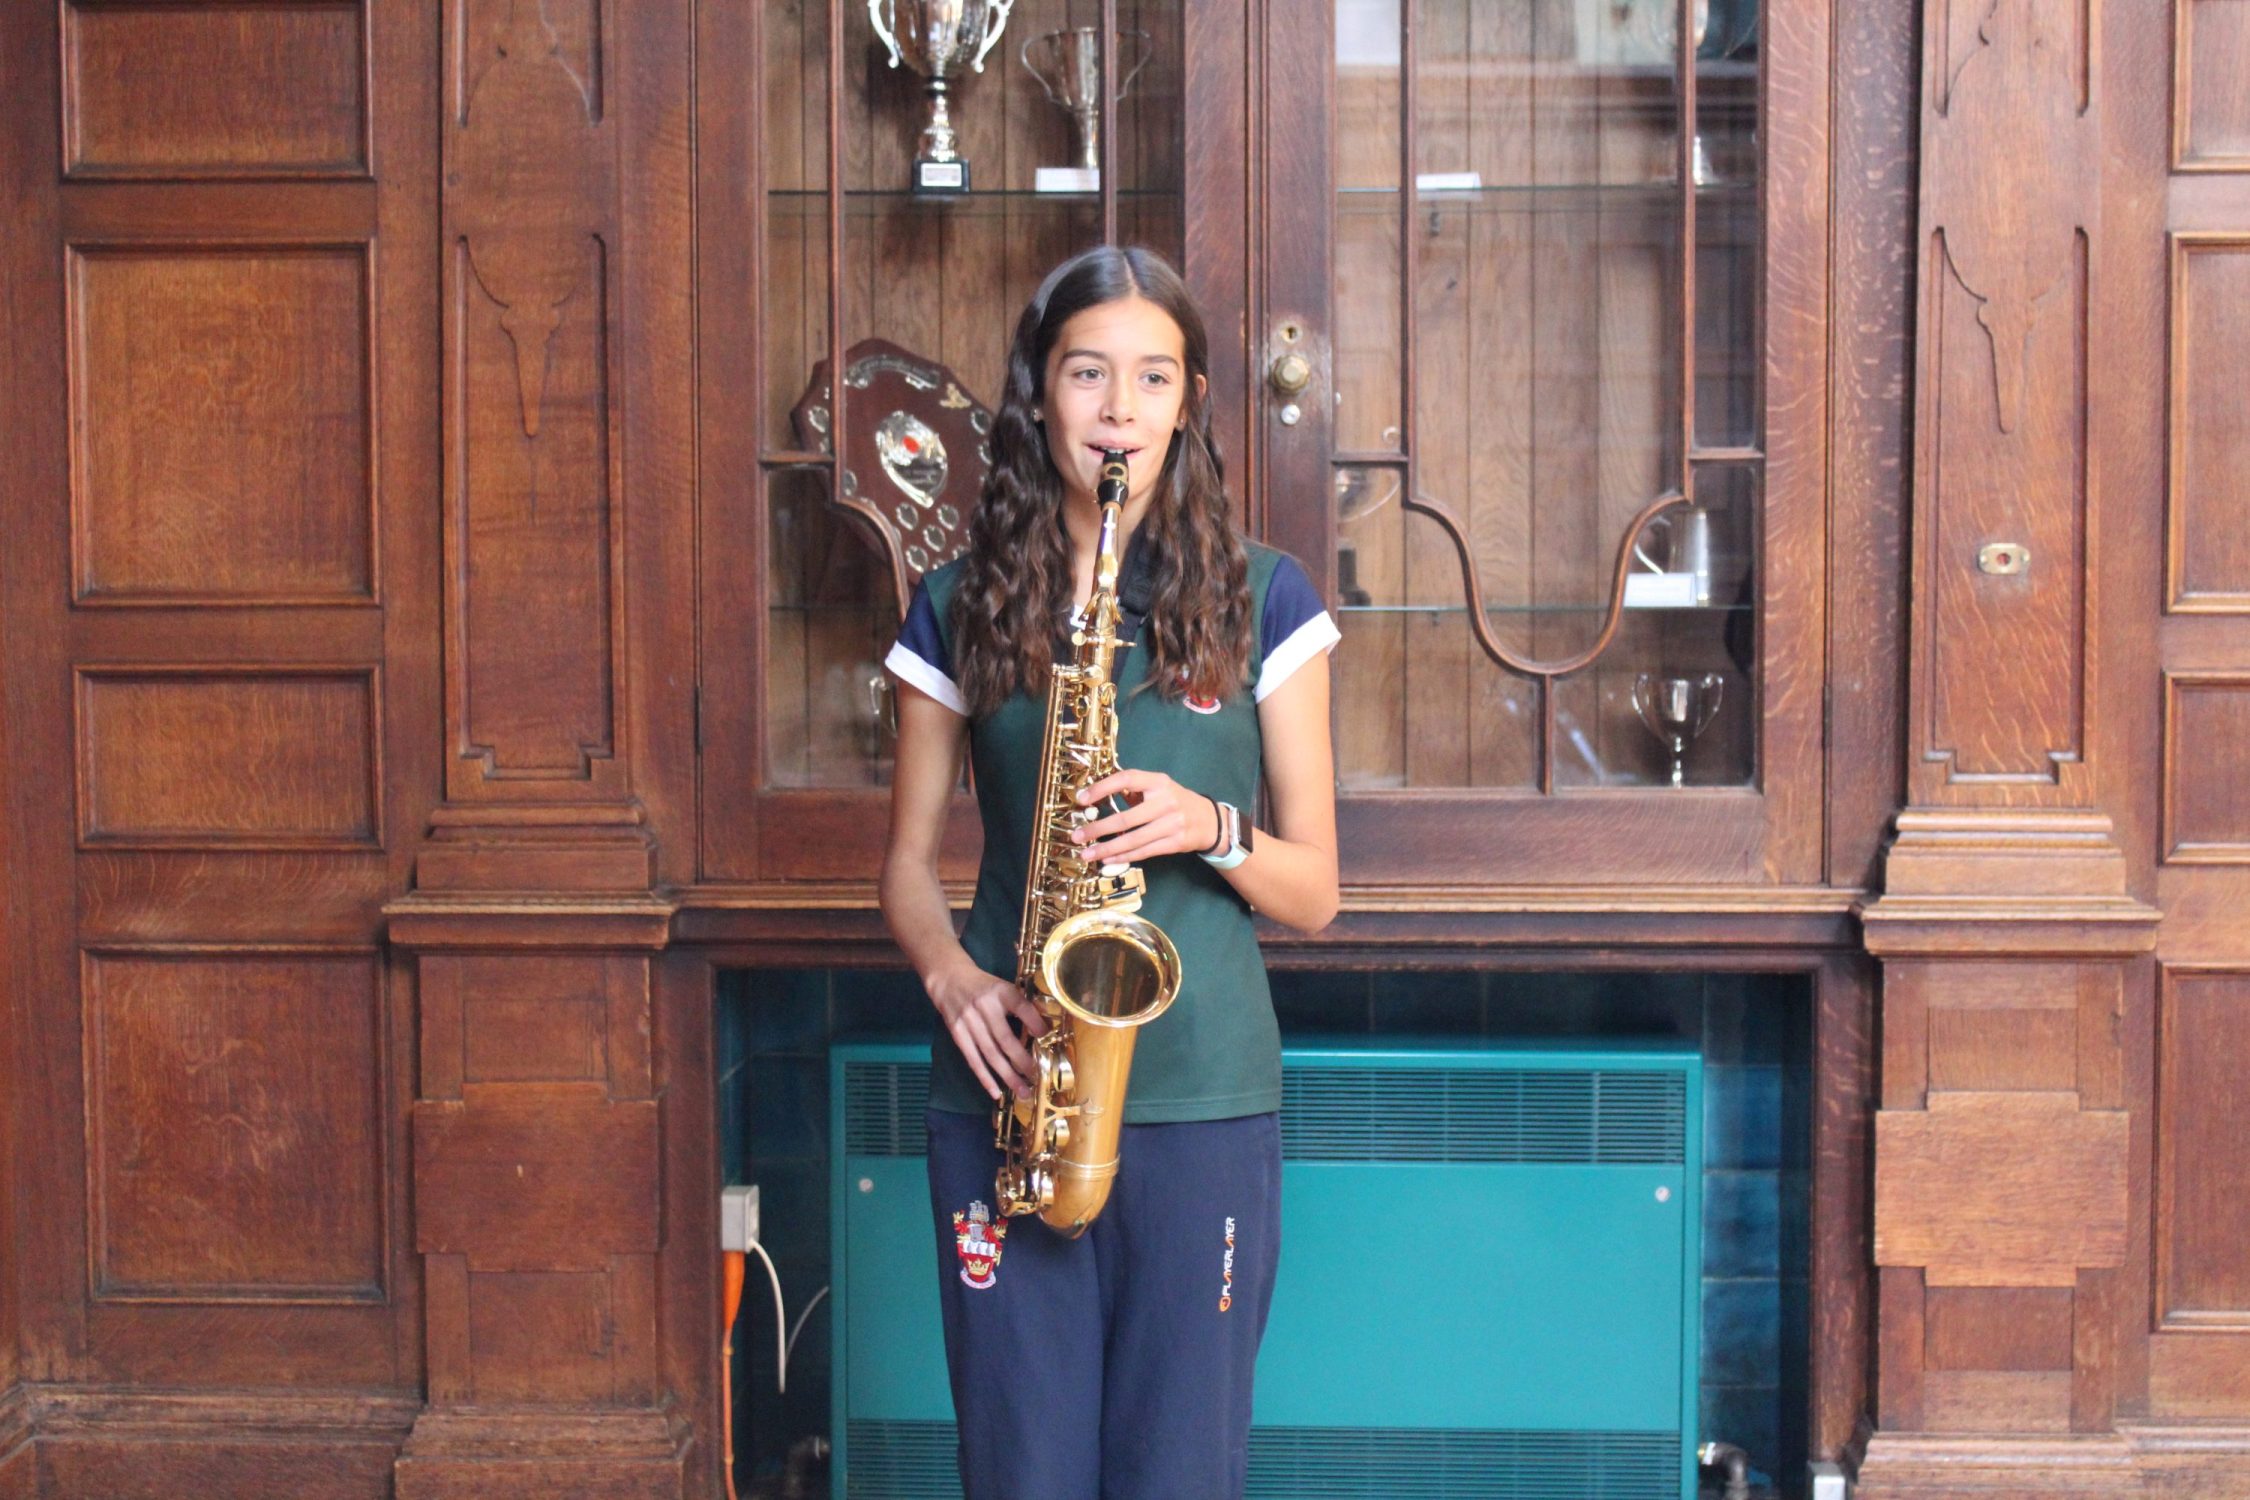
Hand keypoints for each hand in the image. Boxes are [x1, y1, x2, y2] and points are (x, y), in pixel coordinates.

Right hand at [924, 960, 1050, 1100]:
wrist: (949, 977)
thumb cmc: (984, 986)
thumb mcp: (1004, 987)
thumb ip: (1020, 1005)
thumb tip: (1045, 1030)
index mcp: (1001, 992)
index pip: (1020, 1006)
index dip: (1034, 1021)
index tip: (1046, 1036)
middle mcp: (985, 1007)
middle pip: (1005, 1039)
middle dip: (1023, 1061)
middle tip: (1037, 1076)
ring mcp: (969, 1022)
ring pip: (990, 1054)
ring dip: (1007, 1076)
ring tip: (1022, 1092)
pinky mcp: (957, 1033)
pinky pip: (972, 1059)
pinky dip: (985, 1077)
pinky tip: (996, 1092)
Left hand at [1069, 768, 1221, 865]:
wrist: (1209, 820)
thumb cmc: (1175, 801)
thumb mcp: (1159, 787)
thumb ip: (1133, 789)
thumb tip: (1098, 794)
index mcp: (1158, 782)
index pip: (1126, 779)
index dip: (1102, 788)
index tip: (1081, 799)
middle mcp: (1165, 802)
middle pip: (1125, 818)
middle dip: (1097, 829)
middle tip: (1077, 836)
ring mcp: (1171, 824)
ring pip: (1133, 840)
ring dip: (1106, 849)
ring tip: (1087, 853)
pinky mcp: (1175, 843)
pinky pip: (1143, 852)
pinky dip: (1123, 857)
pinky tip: (1108, 860)